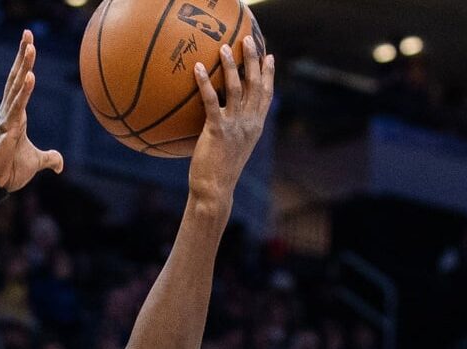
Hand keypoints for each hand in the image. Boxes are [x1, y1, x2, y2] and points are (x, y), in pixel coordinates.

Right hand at [0, 30, 64, 191]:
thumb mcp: (35, 162)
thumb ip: (49, 158)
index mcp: (16, 114)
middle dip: (22, 56)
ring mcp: (6, 121)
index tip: (29, 42)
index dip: (24, 62)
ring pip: (16, 90)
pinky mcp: (6, 132)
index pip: (20, 82)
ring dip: (24, 69)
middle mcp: (9, 112)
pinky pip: (15, 110)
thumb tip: (60, 165)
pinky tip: (29, 79)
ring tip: (31, 51)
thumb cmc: (9, 170)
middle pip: (16, 78)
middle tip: (27, 33)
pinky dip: (22, 95)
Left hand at [188, 36, 274, 218]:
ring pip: (237, 89)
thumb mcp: (233, 149)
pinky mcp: (218, 130)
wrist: (215, 190)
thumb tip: (222, 118)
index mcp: (255, 126)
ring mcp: (235, 126)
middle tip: (247, 40)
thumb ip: (234, 131)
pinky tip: (197, 68)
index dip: (268, 74)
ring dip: (231, 66)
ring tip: (223, 48)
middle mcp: (249, 123)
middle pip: (255, 85)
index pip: (266, 95)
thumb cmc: (219, 172)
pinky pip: (211, 101)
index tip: (269, 56)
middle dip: (253, 60)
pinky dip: (204, 82)